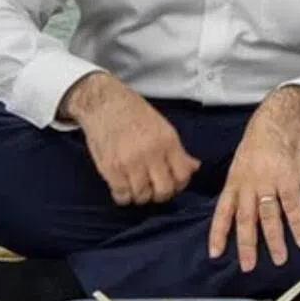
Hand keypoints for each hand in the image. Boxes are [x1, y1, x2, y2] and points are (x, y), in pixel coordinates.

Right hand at [60, 72, 199, 205]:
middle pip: (164, 190)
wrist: (105, 103)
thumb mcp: (164, 128)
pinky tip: (124, 188)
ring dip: (142, 197)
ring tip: (138, 188)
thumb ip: (178, 151)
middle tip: (155, 189)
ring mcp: (130, 162)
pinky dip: (124, 197)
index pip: (183, 175)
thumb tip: (195, 167)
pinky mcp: (110, 168)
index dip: (180, 185)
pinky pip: (121, 195)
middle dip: (161, 195)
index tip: (173, 183)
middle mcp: (151, 154)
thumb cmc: (136, 114)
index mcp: (168, 142)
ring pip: (142, 196)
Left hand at [208, 87, 299, 271]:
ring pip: (269, 217)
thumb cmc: (262, 140)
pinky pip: (293, 207)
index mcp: (235, 182)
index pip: (223, 213)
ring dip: (274, 241)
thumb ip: (241, 184)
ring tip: (279, 258)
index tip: (215, 253)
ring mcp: (269, 183)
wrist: (278, 118)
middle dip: (246, 246)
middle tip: (248, 266)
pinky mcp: (289, 179)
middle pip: (245, 221)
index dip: (218, 234)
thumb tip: (240, 205)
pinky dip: (297, 225)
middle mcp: (249, 185)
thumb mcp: (242, 162)